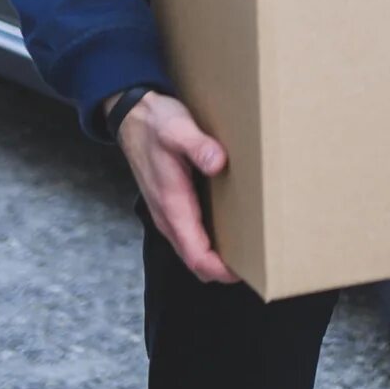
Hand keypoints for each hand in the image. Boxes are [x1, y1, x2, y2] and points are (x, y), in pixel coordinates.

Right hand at [119, 92, 234, 282]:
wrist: (131, 116)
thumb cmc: (156, 123)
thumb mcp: (178, 128)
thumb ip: (197, 146)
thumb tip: (218, 163)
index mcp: (172, 204)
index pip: (195, 254)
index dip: (219, 269)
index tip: (246, 271)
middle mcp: (168, 216)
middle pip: (195, 260)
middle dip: (222, 269)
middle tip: (258, 264)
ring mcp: (168, 212)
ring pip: (192, 249)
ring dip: (216, 257)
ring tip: (250, 250)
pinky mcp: (171, 204)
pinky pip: (191, 235)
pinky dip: (209, 242)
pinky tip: (232, 227)